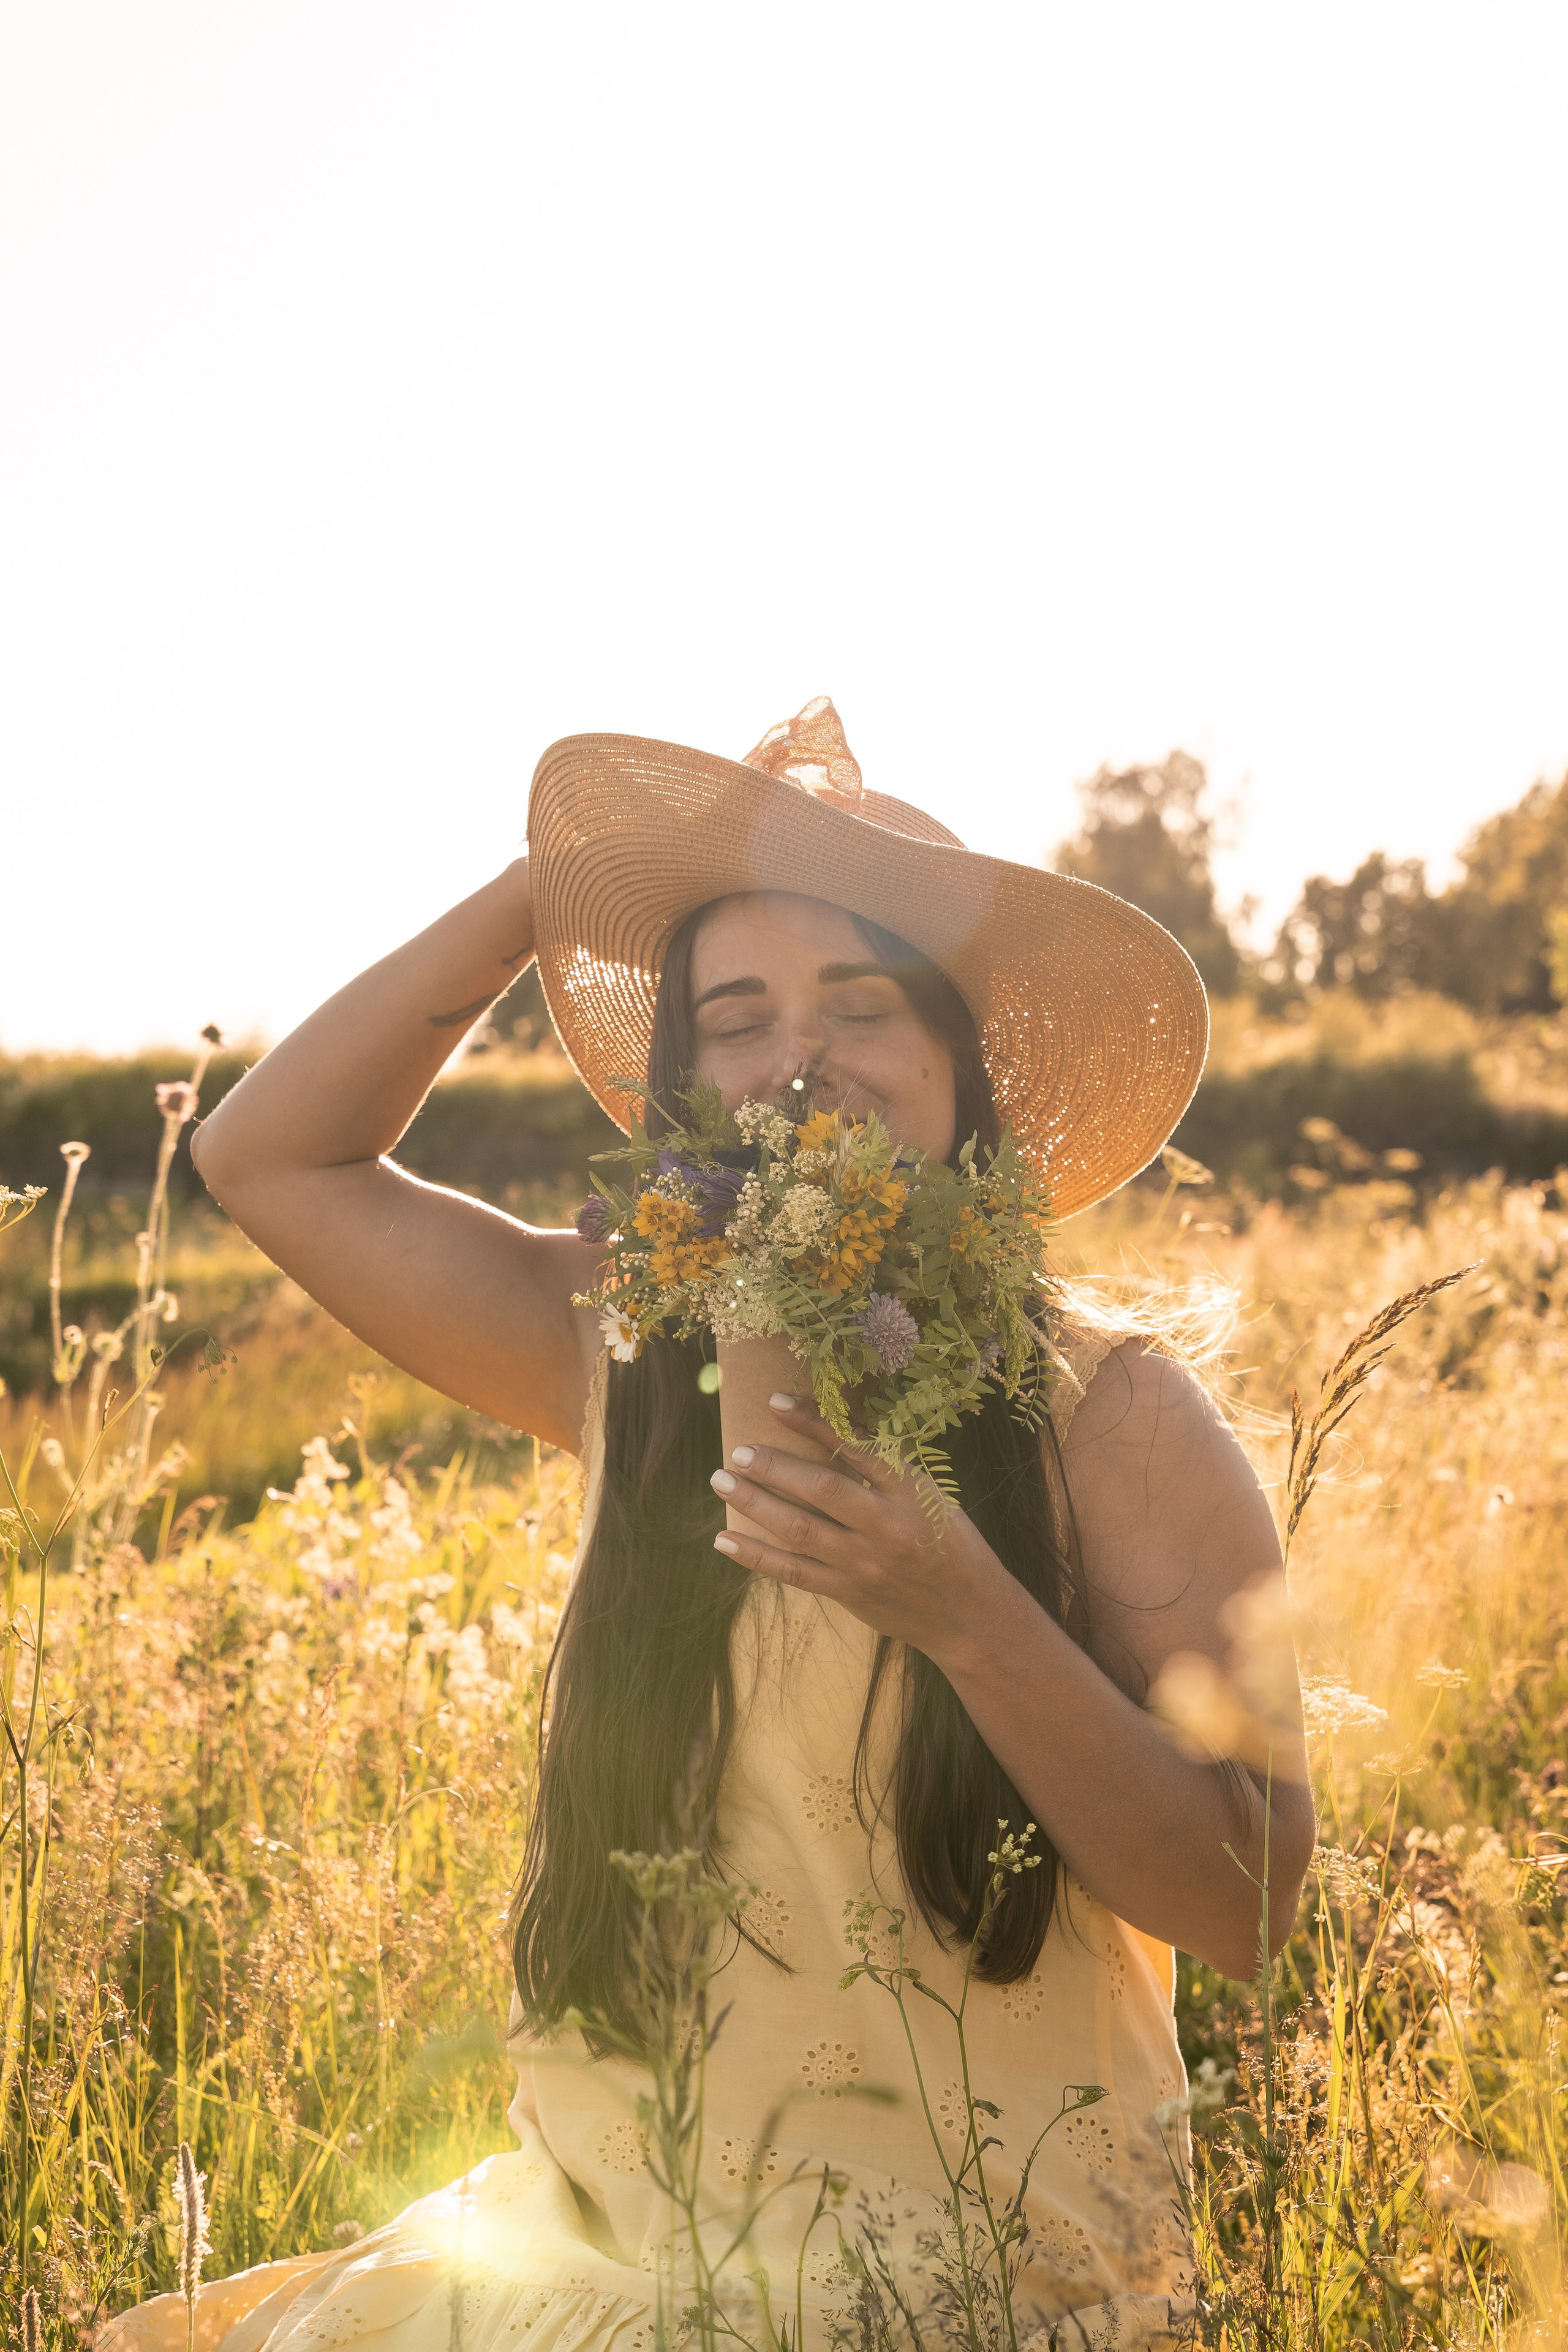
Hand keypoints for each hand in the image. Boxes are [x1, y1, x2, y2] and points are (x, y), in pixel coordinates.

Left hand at [710, 1394, 1017, 1663]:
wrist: (970, 1615)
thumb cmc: (950, 1544)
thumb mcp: (932, 1496)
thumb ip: (888, 1469)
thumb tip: (832, 1427)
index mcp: (912, 1492)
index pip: (858, 1446)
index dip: (815, 1421)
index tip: (777, 1402)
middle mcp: (888, 1526)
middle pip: (822, 1489)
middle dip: (775, 1466)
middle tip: (739, 1450)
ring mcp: (865, 1563)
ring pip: (800, 1529)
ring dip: (755, 1503)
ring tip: (721, 1479)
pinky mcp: (849, 1593)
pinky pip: (794, 1572)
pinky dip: (756, 1556)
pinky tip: (724, 1538)